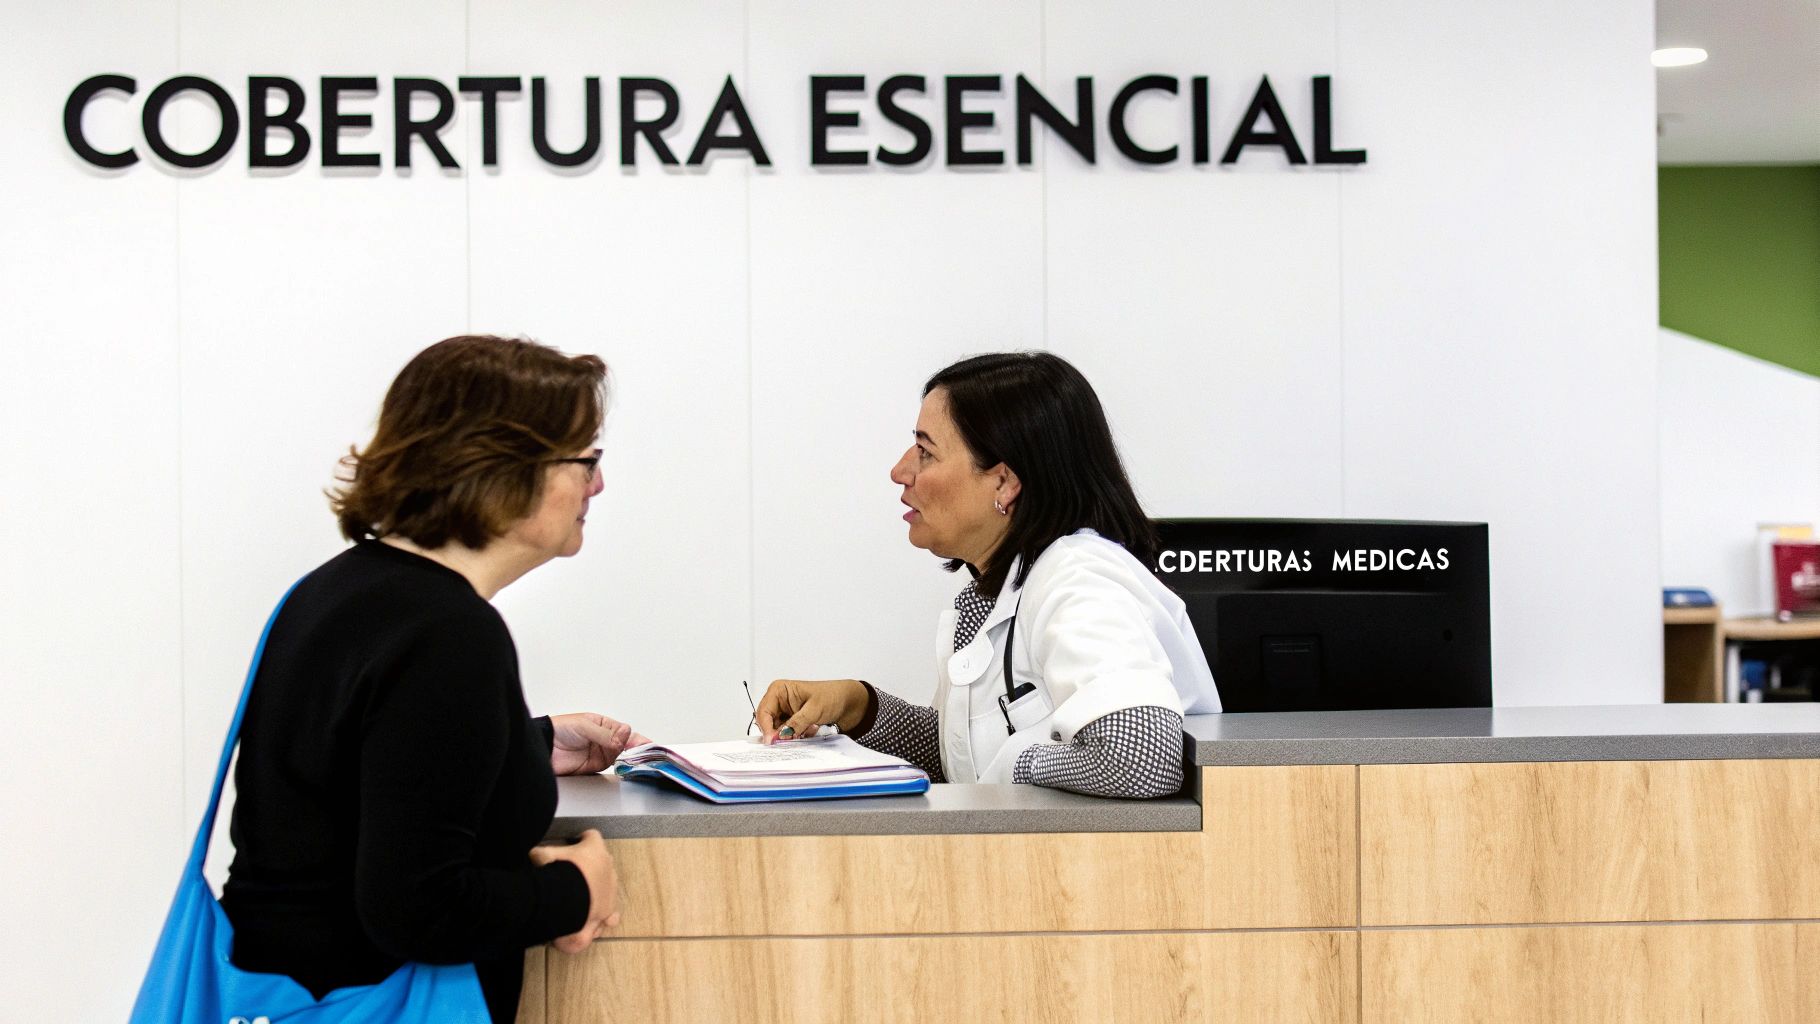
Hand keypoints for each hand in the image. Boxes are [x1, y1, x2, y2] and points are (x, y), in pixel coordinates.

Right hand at [530, 829, 621, 952]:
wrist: (566, 899)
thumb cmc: (557, 872)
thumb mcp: (544, 857)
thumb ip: (542, 854)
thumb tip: (535, 855)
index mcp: (594, 849)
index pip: (592, 837)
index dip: (584, 840)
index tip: (576, 844)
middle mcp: (608, 868)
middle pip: (603, 862)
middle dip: (591, 867)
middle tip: (574, 874)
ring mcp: (610, 891)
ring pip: (608, 888)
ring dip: (597, 891)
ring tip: (583, 898)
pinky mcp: (608, 911)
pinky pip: (608, 915)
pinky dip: (599, 917)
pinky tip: (589, 919)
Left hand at [549, 713, 649, 775]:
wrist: (543, 748)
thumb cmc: (559, 729)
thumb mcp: (584, 726)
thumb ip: (605, 734)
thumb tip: (624, 736)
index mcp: (603, 724)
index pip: (625, 731)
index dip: (635, 738)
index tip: (644, 744)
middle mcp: (605, 739)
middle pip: (627, 744)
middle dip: (637, 749)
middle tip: (644, 754)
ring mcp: (601, 753)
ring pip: (623, 756)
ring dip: (631, 758)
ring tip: (637, 760)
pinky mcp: (596, 766)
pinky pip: (613, 768)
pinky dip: (622, 768)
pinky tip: (627, 766)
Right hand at [754, 679, 870, 743]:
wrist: (849, 702)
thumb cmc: (832, 696)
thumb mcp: (814, 709)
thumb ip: (796, 723)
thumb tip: (781, 735)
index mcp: (779, 690)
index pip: (764, 712)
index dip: (766, 728)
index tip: (772, 741)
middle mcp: (779, 700)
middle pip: (768, 723)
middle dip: (779, 733)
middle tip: (791, 739)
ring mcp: (786, 711)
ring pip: (778, 730)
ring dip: (790, 735)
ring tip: (806, 731)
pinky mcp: (793, 721)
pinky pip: (788, 733)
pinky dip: (797, 736)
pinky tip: (810, 730)